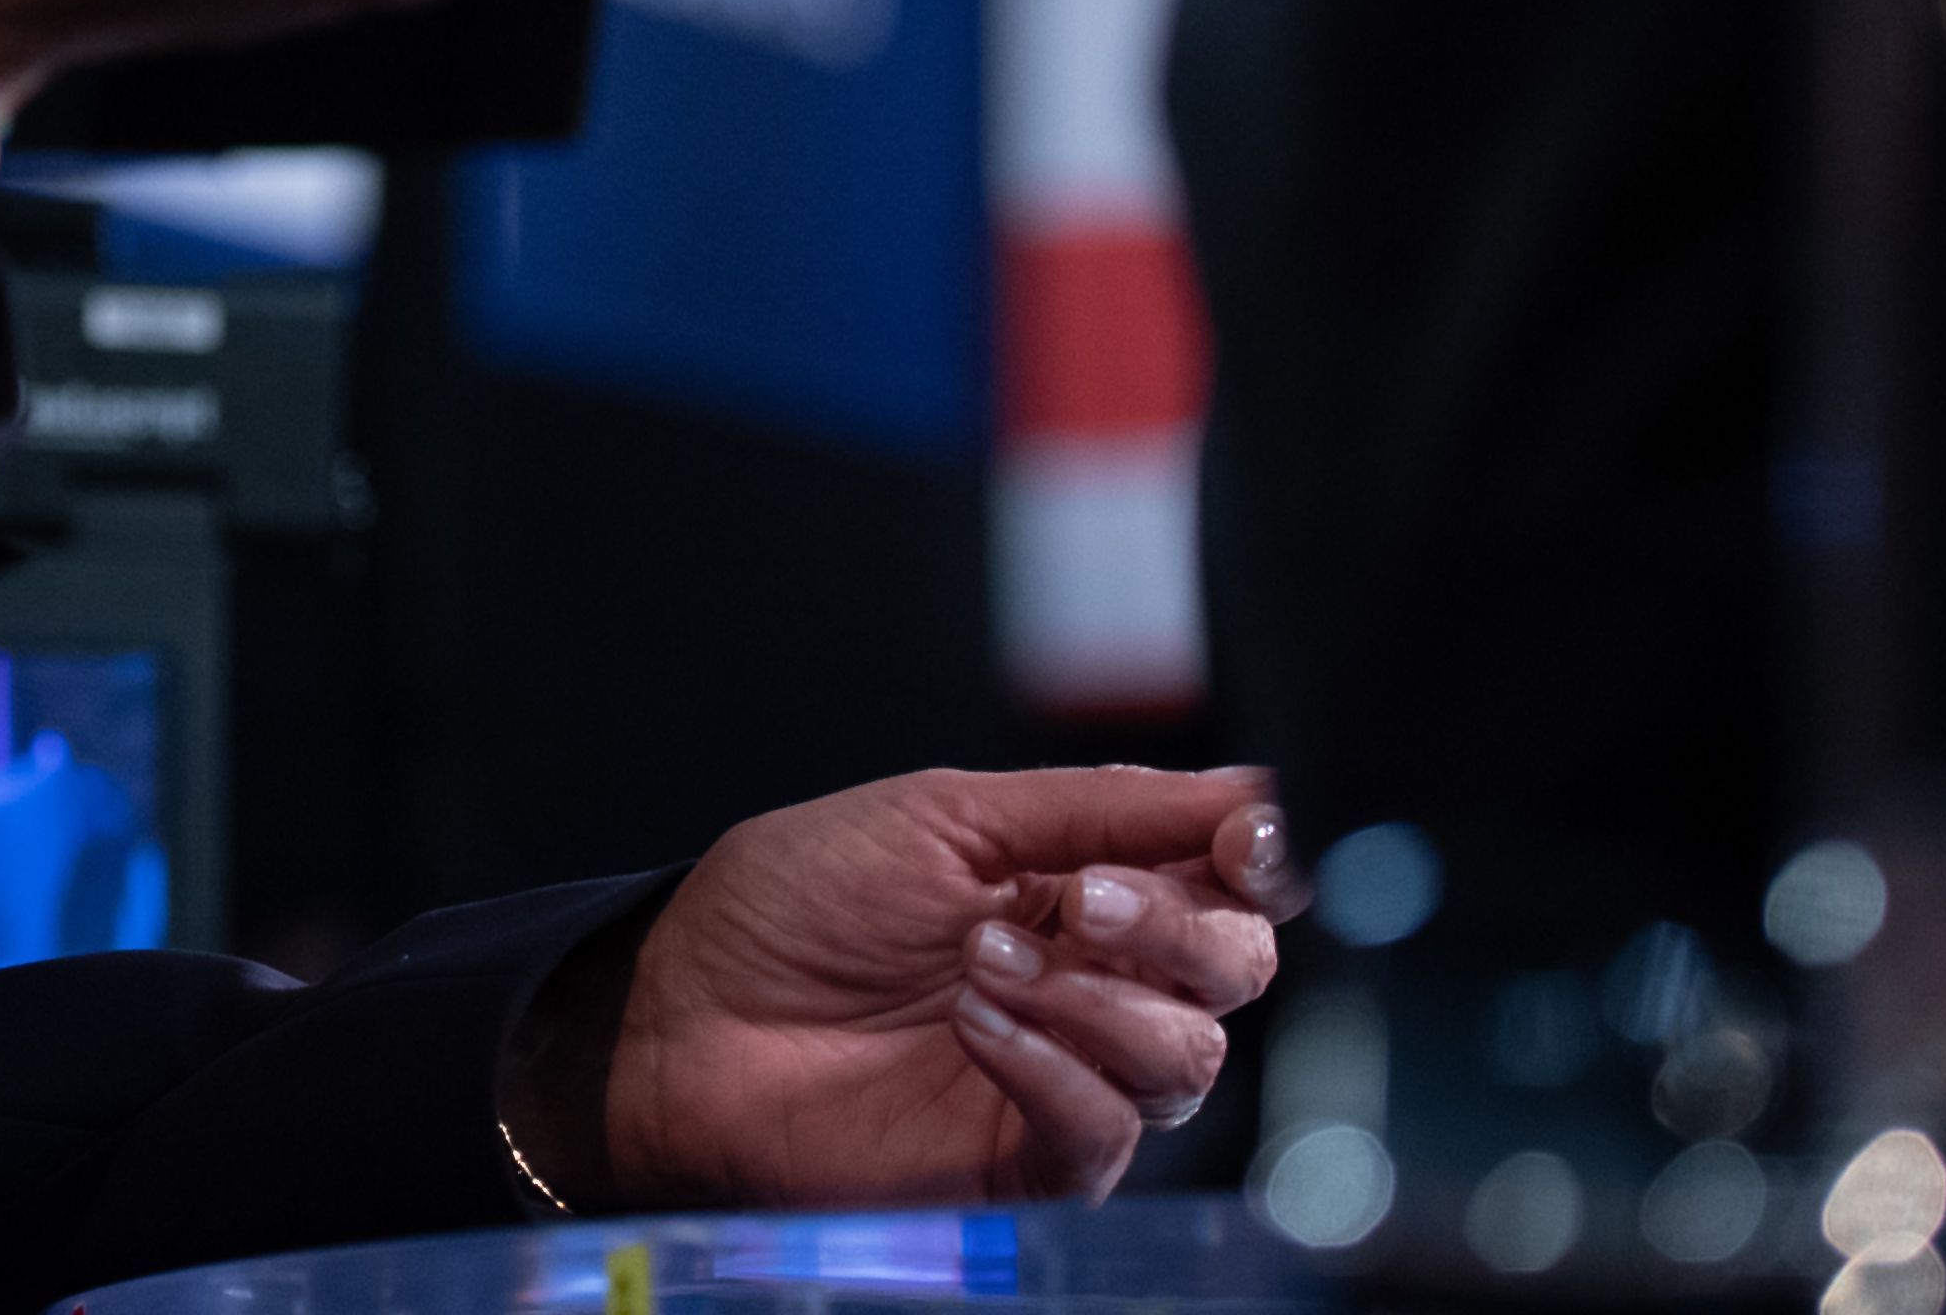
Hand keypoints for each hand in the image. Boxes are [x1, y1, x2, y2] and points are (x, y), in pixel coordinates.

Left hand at [581, 768, 1297, 1207]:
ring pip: (1189, 1054)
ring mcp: (1067, 1074)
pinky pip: (1105, 1126)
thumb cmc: (791, 905)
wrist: (686, 1009)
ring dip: (1099, 998)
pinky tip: (976, 1027)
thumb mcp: (944, 815)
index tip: (1242, 837)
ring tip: (983, 963)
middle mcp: (1096, 982)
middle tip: (1079, 900)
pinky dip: (1054, 1066)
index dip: (1260, 857)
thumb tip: (1239, 787)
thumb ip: (1097, 807)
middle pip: (1235, 968)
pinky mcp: (1028, 1159)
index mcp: (1084, 885)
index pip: (1229, 881)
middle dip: (1178, 927)